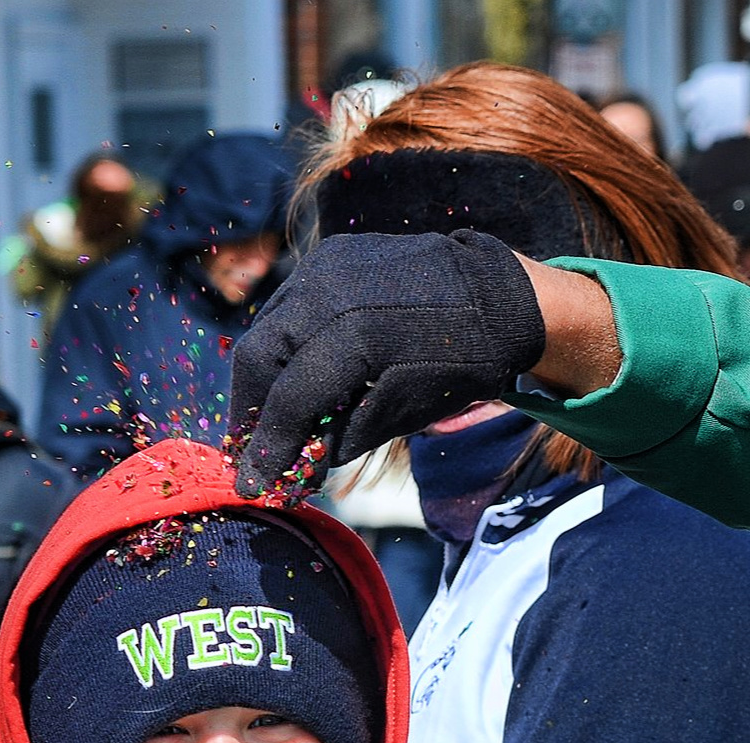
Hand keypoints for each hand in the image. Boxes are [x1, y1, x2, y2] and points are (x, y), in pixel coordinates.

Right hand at [225, 230, 546, 498]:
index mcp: (354, 334)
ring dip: (262, 376)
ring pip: (267, 327)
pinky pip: (290, 305)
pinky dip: (284, 344)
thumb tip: (299, 461)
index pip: (290, 397)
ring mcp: (326, 265)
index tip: (253, 481)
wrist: (500, 297)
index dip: (268, 445)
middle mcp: (328, 290)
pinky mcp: (331, 254)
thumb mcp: (410, 410)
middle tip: (249, 449)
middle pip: (258, 356)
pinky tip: (290, 375)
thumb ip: (348, 434)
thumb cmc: (464, 362)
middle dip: (249, 409)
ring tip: (267, 418)